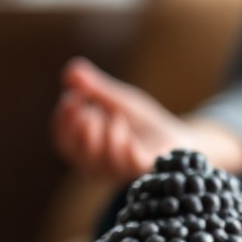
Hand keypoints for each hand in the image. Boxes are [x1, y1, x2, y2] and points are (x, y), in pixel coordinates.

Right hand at [51, 58, 241, 180]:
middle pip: (78, 153)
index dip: (63, 120)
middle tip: (89, 108)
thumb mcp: (119, 100)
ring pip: (102, 161)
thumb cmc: (144, 123)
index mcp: (89, 149)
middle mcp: (100, 165)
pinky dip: (124, 146)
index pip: (64, 140)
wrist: (178, 136)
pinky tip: (124, 127)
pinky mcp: (147, 169)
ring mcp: (123, 171)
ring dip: (105, 135)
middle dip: (80, 129)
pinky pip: (130, 163)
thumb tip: (71, 70)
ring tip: (115, 115)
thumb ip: (96, 88)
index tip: (72, 96)